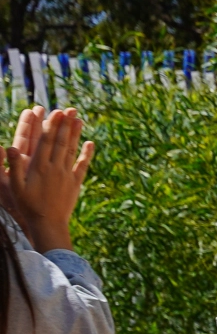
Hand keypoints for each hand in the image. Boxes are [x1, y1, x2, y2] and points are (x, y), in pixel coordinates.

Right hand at [0, 106, 94, 250]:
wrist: (48, 224)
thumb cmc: (27, 206)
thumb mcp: (14, 186)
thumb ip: (13, 166)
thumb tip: (10, 146)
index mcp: (39, 167)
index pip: (46, 141)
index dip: (51, 126)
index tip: (56, 112)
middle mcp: (55, 168)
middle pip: (61, 142)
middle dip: (65, 125)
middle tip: (70, 109)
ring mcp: (67, 175)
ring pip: (71, 150)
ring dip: (75, 134)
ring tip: (79, 119)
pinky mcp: (75, 183)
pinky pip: (82, 166)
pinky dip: (86, 154)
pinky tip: (90, 143)